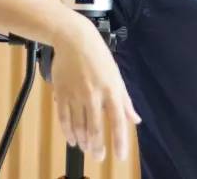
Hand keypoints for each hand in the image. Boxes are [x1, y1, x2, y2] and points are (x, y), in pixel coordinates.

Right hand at [51, 17, 140, 161]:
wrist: (74, 40)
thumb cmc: (99, 57)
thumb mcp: (117, 76)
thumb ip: (125, 101)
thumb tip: (135, 119)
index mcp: (111, 90)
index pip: (117, 121)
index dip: (119, 141)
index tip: (120, 156)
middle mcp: (94, 95)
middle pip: (95, 128)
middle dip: (97, 146)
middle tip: (99, 157)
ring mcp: (76, 95)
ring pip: (78, 126)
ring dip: (82, 141)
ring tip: (86, 149)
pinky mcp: (61, 93)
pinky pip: (64, 118)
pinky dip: (67, 131)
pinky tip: (72, 139)